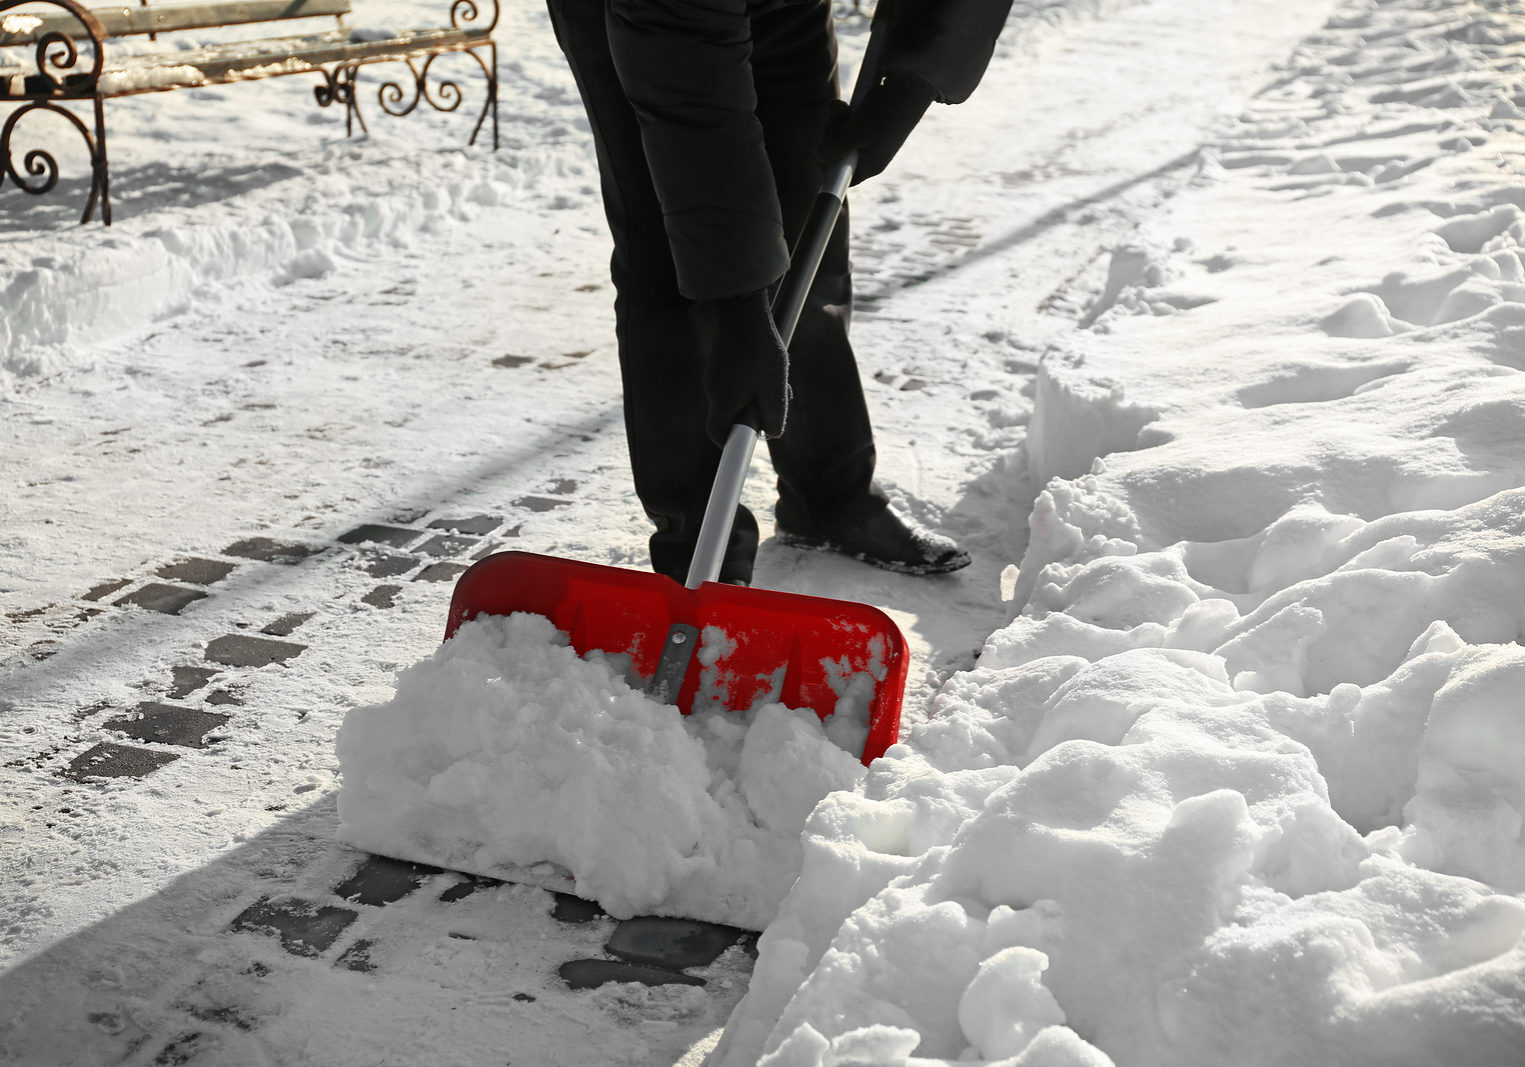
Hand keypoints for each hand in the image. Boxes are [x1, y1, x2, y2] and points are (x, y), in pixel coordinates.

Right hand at [700, 289, 790, 445]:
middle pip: (730, 416)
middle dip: (753, 415)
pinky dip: (751, 380)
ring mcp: (715, 374)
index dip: (732, 444)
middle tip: (777, 401)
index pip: (719, 435)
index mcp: (724, 401)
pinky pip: (735, 380)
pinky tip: (768, 362)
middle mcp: (713, 390)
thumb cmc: (760, 348)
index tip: (745, 446)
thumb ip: (774, 415)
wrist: (742, 307)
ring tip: (778, 376)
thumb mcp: (775, 386)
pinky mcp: (720, 361)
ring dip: (756, 394)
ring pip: (735, 396)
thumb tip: (771, 433)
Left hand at [818, 72, 937, 184]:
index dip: (826, 163)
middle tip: (837, 115)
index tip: (823, 145)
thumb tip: (819, 157)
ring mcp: (868, 140)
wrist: (912, 81)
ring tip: (842, 106)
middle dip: (830, 134)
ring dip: (835, 121)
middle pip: (835, 155)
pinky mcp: (868, 125)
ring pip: (838, 138)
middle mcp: (868, 156)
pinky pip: (847, 126)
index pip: (838, 177)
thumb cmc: (888, 108)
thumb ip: (837, 147)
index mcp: (869, 165)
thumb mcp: (858, 130)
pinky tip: (844, 105)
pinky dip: (842, 115)